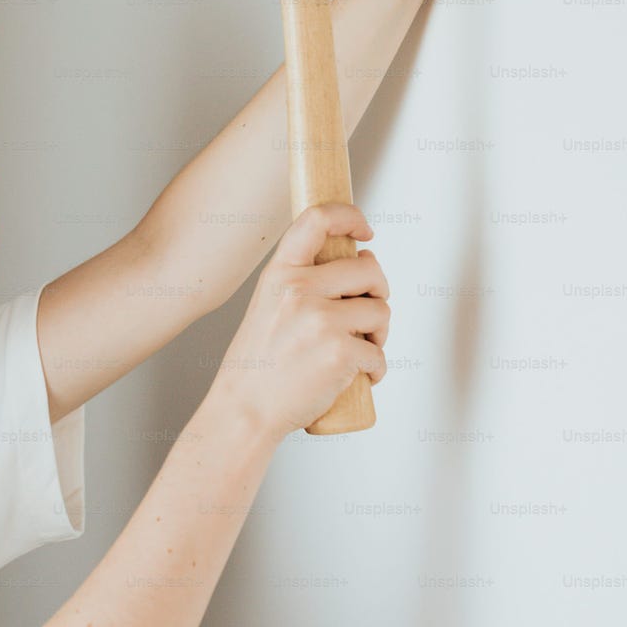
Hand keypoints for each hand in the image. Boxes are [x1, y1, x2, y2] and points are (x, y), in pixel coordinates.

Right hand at [207, 201, 390, 443]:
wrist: (245, 410)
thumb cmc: (258, 364)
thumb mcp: (268, 304)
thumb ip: (304, 281)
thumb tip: (361, 260)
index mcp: (280, 273)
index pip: (317, 219)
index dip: (349, 216)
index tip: (365, 231)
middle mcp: (300, 290)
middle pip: (369, 270)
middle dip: (379, 291)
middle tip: (369, 312)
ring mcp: (322, 321)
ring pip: (381, 311)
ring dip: (380, 333)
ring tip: (360, 349)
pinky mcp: (341, 353)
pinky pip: (379, 354)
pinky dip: (376, 369)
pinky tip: (360, 377)